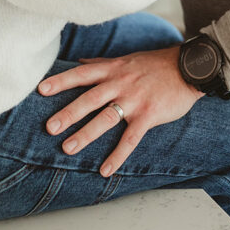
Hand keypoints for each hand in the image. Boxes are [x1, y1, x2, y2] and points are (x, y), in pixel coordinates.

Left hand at [37, 47, 202, 176]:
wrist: (189, 68)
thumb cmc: (156, 64)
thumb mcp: (127, 59)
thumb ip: (101, 63)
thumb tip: (78, 62)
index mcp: (113, 69)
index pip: (82, 74)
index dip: (61, 81)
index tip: (41, 89)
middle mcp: (121, 83)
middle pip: (90, 98)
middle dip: (68, 113)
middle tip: (48, 127)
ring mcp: (135, 100)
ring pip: (106, 118)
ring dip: (86, 134)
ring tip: (68, 148)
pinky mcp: (149, 115)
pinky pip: (131, 138)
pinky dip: (118, 155)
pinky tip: (105, 170)